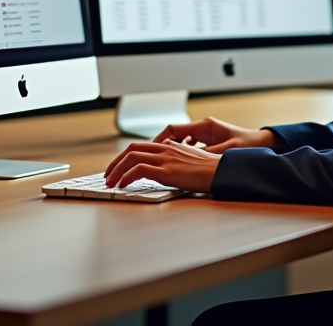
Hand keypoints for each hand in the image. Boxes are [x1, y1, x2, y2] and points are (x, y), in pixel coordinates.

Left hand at [104, 140, 221, 191]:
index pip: (141, 146)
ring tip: (110, 183)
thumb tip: (164, 172)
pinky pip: (138, 170)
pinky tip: (123, 185)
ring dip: (116, 170)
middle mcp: (166, 149)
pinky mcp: (167, 170)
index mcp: (171, 146)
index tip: (118, 168)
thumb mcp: (190, 163)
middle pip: (131, 149)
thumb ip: (176, 163)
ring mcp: (165, 159)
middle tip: (108, 175)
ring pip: (131, 157)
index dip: (125, 157)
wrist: (224, 172)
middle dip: (115, 162)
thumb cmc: (211, 171)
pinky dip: (126, 177)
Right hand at [152, 117, 276, 153]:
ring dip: (170, 151)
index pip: (173, 129)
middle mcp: (202, 128)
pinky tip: (180, 166)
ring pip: (179, 141)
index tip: (150, 150)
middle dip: (159, 147)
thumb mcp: (226, 151)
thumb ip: (206, 154)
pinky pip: (189, 147)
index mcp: (204, 126)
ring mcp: (205, 135)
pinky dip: (181, 154)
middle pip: (172, 135)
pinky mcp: (209, 142)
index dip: (159, 140)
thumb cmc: (248, 145)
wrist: (263, 143)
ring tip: (161, 164)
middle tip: (148, 159)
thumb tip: (188, 159)